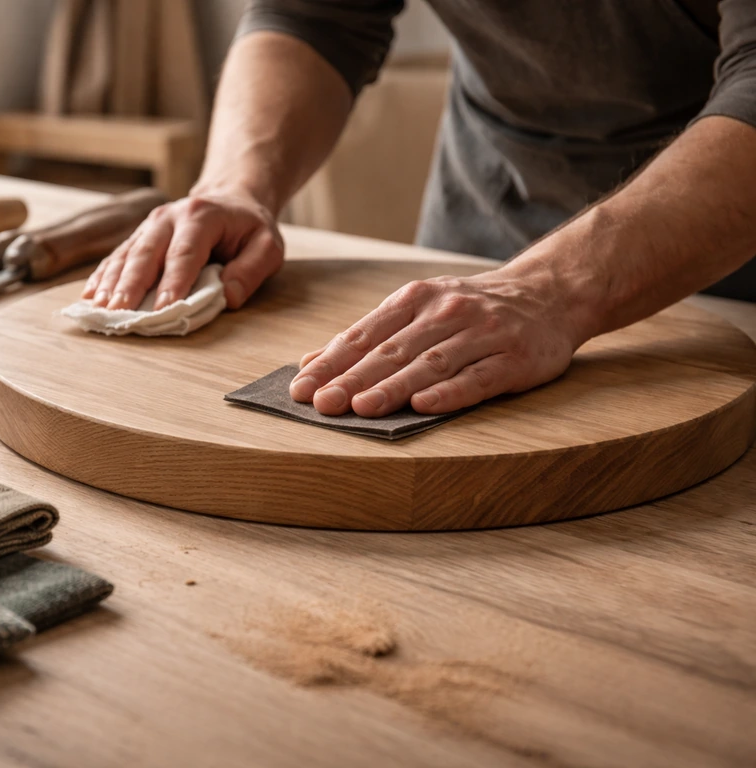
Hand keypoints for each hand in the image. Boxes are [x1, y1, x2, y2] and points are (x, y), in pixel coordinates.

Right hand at [81, 191, 284, 310]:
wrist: (231, 200)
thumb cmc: (249, 228)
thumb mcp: (267, 246)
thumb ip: (251, 270)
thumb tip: (228, 297)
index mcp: (201, 216)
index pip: (185, 253)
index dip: (173, 282)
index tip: (163, 309)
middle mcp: (169, 217)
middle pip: (146, 253)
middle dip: (131, 285)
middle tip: (119, 313)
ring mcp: (150, 226)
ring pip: (126, 255)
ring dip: (111, 284)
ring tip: (100, 309)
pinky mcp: (139, 237)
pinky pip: (117, 257)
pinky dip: (103, 277)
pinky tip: (90, 297)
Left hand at [289, 266, 590, 415]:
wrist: (549, 293)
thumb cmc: (470, 309)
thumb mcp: (417, 309)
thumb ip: (368, 336)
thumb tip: (310, 362)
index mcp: (415, 300)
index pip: (365, 335)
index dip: (332, 362)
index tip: (301, 388)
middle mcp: (446, 312)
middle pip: (392, 350)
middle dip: (353, 378)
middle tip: (323, 404)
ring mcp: (483, 334)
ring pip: (431, 364)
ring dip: (394, 387)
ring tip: (362, 407)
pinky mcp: (516, 359)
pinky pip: (479, 378)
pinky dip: (450, 392)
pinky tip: (423, 406)